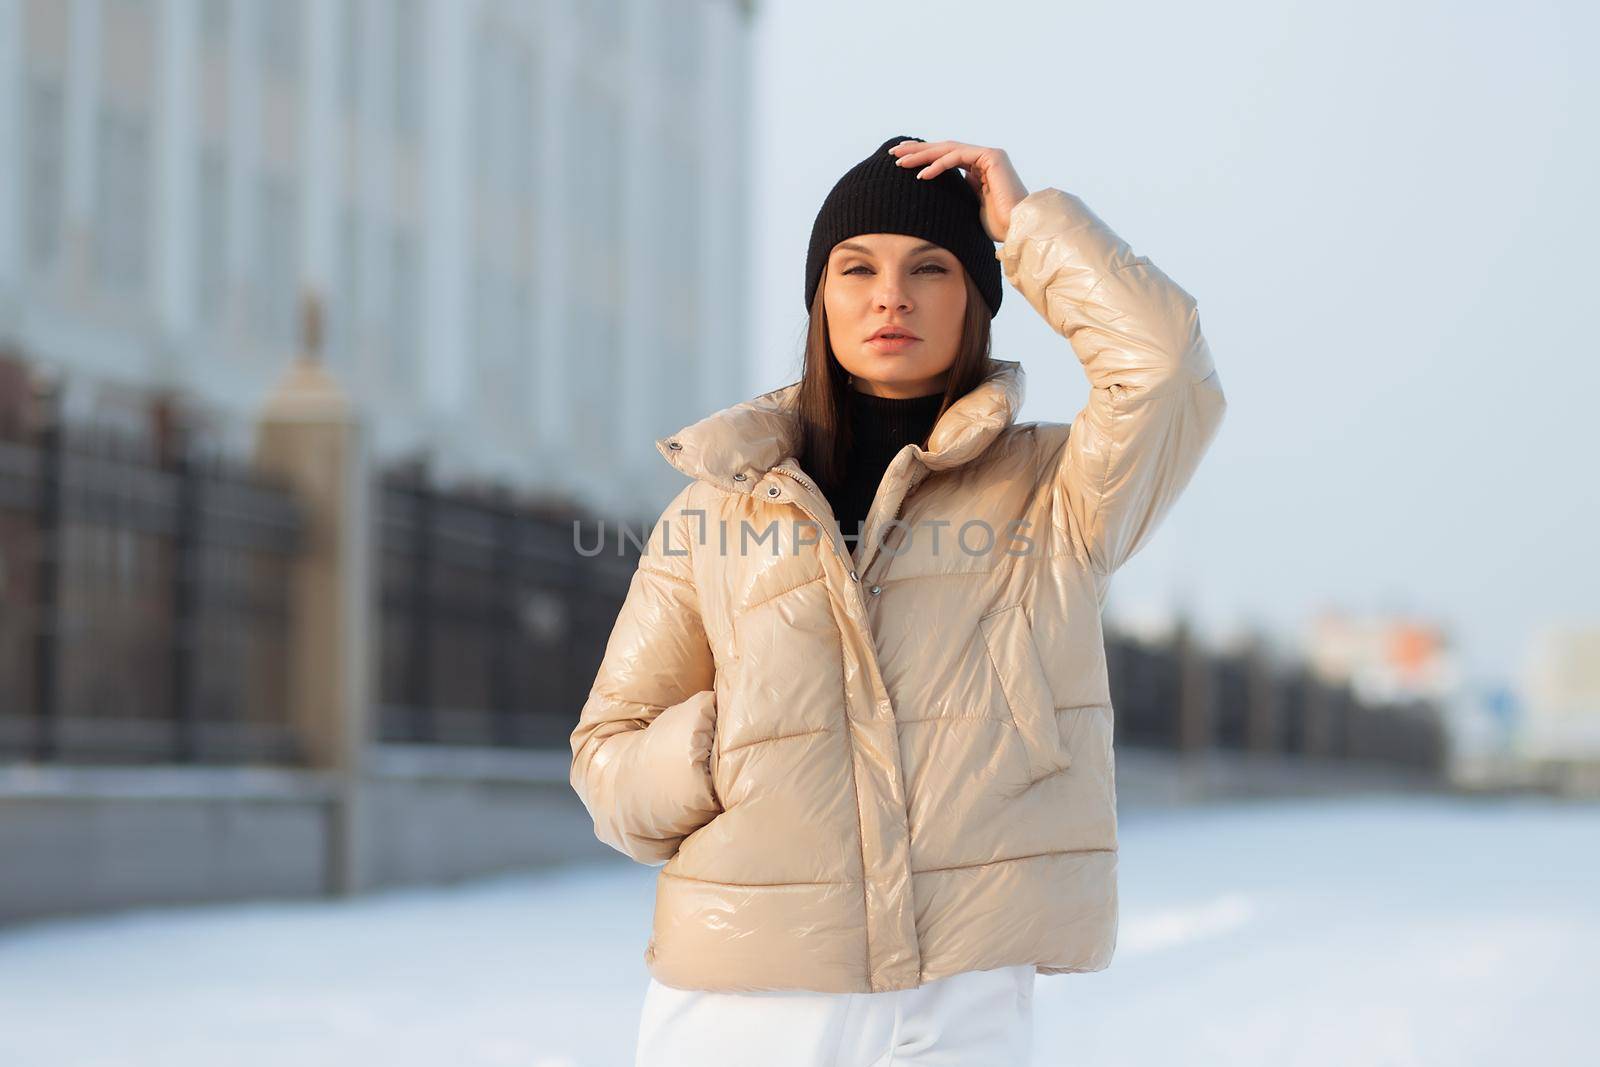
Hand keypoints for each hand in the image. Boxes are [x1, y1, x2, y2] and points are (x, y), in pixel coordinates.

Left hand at [888, 139, 1029, 243]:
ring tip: (901, 162)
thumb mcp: (967, 209)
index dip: (922, 157)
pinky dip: (939, 165)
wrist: (1017, 230)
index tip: (900, 161)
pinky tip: (922, 175)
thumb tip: (931, 199)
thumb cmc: (996, 226)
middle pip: (943, 149)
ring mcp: (988, 155)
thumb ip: (954, 196)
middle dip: (917, 150)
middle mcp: (982, 158)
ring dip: (923, 155)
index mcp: (976, 169)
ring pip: (948, 149)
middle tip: (893, 153)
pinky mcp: (992, 157)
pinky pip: (958, 157)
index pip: (944, 157)